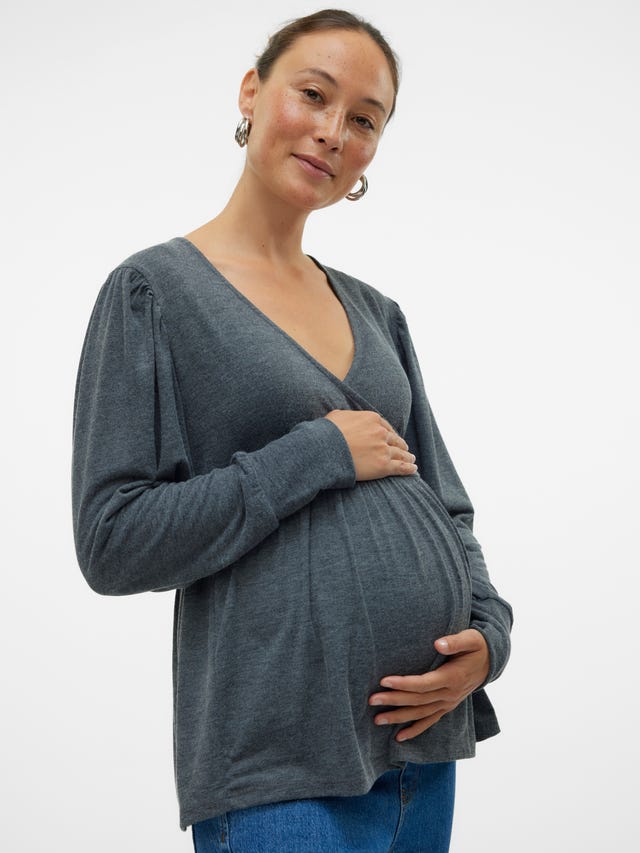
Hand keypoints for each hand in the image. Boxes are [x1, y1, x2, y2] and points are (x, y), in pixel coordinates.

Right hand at [324, 409, 416, 480]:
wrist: (325, 449)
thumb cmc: (326, 433)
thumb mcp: (337, 416)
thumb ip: (348, 416)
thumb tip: (347, 418)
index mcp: (372, 419)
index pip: (386, 427)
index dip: (390, 434)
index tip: (392, 438)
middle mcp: (381, 433)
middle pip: (395, 440)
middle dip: (401, 445)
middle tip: (405, 449)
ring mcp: (383, 449)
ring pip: (401, 453)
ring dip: (407, 456)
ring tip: (411, 459)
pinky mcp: (383, 465)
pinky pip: (401, 467)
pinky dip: (409, 468)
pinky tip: (413, 469)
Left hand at [368, 629, 489, 741]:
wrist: (491, 661)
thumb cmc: (477, 647)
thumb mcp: (471, 639)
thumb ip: (455, 641)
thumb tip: (438, 643)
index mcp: (453, 677)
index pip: (423, 684)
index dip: (403, 684)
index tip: (384, 681)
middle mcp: (449, 694)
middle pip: (417, 701)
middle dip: (393, 701)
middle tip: (372, 700)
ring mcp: (448, 703)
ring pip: (420, 714)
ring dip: (399, 717)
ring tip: (377, 719)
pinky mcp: (447, 707)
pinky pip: (430, 721)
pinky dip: (415, 730)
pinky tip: (399, 737)